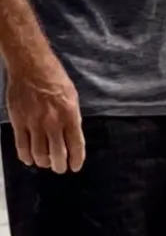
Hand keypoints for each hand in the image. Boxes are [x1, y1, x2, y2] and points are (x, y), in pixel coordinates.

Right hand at [5, 58, 84, 173]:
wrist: (31, 66)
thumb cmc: (55, 78)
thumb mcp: (71, 96)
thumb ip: (71, 117)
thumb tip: (71, 136)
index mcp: (69, 114)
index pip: (75, 144)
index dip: (76, 159)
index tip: (75, 167)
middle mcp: (53, 122)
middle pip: (57, 154)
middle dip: (60, 166)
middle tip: (60, 168)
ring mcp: (34, 123)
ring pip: (39, 154)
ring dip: (43, 163)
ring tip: (46, 163)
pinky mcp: (18, 122)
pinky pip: (22, 147)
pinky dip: (26, 157)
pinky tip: (30, 159)